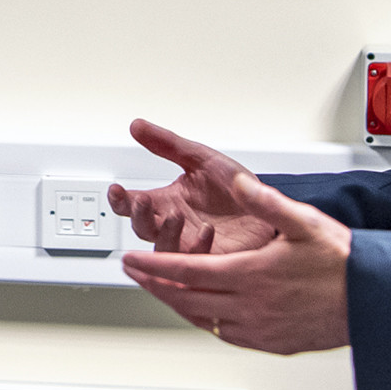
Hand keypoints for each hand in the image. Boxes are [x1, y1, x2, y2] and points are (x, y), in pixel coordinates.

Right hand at [108, 119, 278, 255]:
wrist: (273, 209)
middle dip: (138, 215)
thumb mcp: (202, 159)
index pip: (132, 205)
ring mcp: (189, 247)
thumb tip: (137, 126)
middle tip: (143, 201)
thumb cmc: (239, 188)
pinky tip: (206, 231)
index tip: (117, 190)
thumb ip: (168, 144)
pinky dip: (197, 247)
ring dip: (164, 234)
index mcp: (167, 201)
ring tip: (176, 215)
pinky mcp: (209, 263)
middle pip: (141, 228)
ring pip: (161, 250)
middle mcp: (174, 226)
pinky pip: (193, 263)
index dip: (120, 200)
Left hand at [113, 119, 352, 354]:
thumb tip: (238, 183)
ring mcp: (261, 329)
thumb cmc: (345, 264)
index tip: (130, 261)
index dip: (153, 267)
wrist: (376, 303)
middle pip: (186, 299)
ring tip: (161, 292)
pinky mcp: (274, 343)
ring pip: (203, 321)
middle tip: (135, 275)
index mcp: (251, 275)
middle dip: (155, 286)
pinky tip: (204, 315)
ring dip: (177, 305)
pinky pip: (227, 336)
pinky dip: (206, 323)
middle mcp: (251, 307)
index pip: (186, 272)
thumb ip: (266, 202)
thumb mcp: (305, 222)